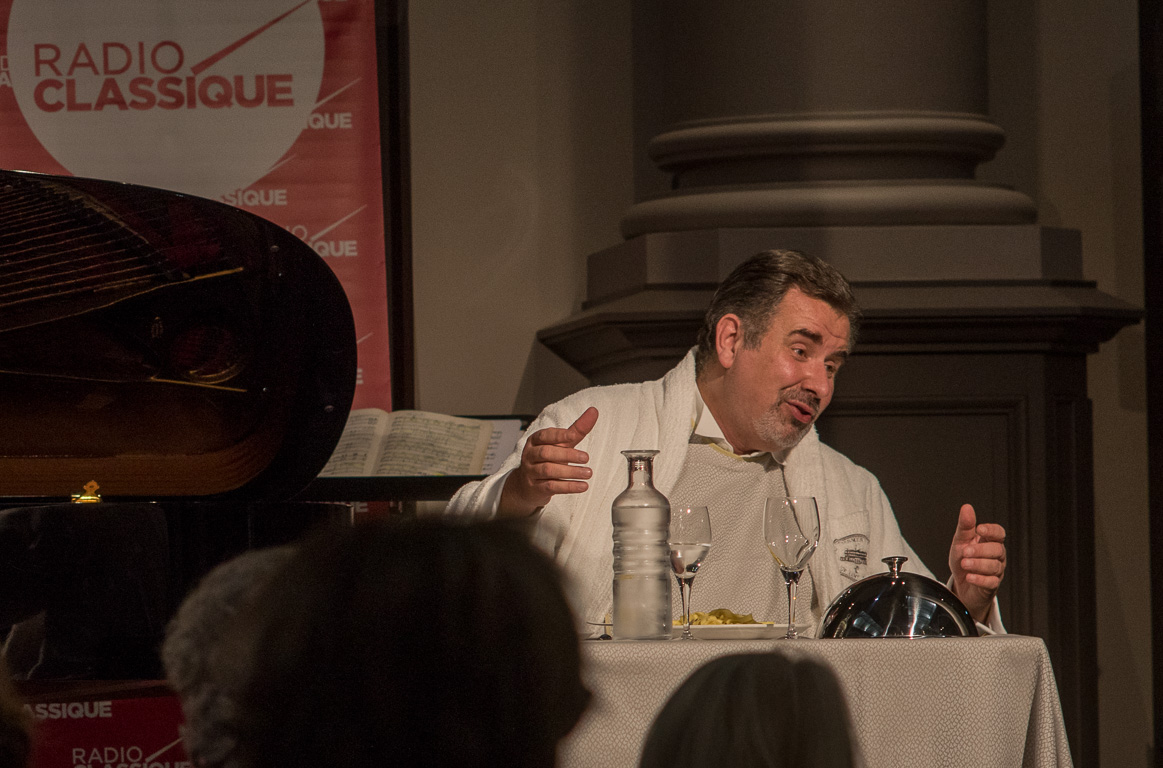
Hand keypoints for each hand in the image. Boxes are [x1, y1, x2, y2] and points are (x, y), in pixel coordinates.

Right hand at [497, 407, 598, 517]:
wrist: (527, 485)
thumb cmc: (547, 459)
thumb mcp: (561, 444)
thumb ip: (577, 429)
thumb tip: (594, 411)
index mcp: (535, 441)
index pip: (545, 436)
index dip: (559, 435)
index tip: (574, 436)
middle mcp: (530, 455)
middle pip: (546, 453)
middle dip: (567, 455)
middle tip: (586, 457)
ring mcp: (531, 472)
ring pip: (548, 470)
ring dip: (570, 472)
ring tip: (588, 472)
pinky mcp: (536, 488)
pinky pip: (551, 487)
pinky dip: (568, 487)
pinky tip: (582, 486)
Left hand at [948, 503, 1006, 623]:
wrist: (961, 583)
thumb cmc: (964, 559)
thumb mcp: (961, 541)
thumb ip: (965, 526)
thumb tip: (967, 507)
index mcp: (990, 541)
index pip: (999, 533)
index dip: (991, 530)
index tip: (980, 529)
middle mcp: (996, 556)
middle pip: (997, 550)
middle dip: (980, 550)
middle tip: (965, 552)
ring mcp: (996, 571)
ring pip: (994, 566)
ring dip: (978, 564)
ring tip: (964, 563)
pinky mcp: (992, 585)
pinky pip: (991, 582)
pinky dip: (980, 579)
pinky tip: (969, 577)